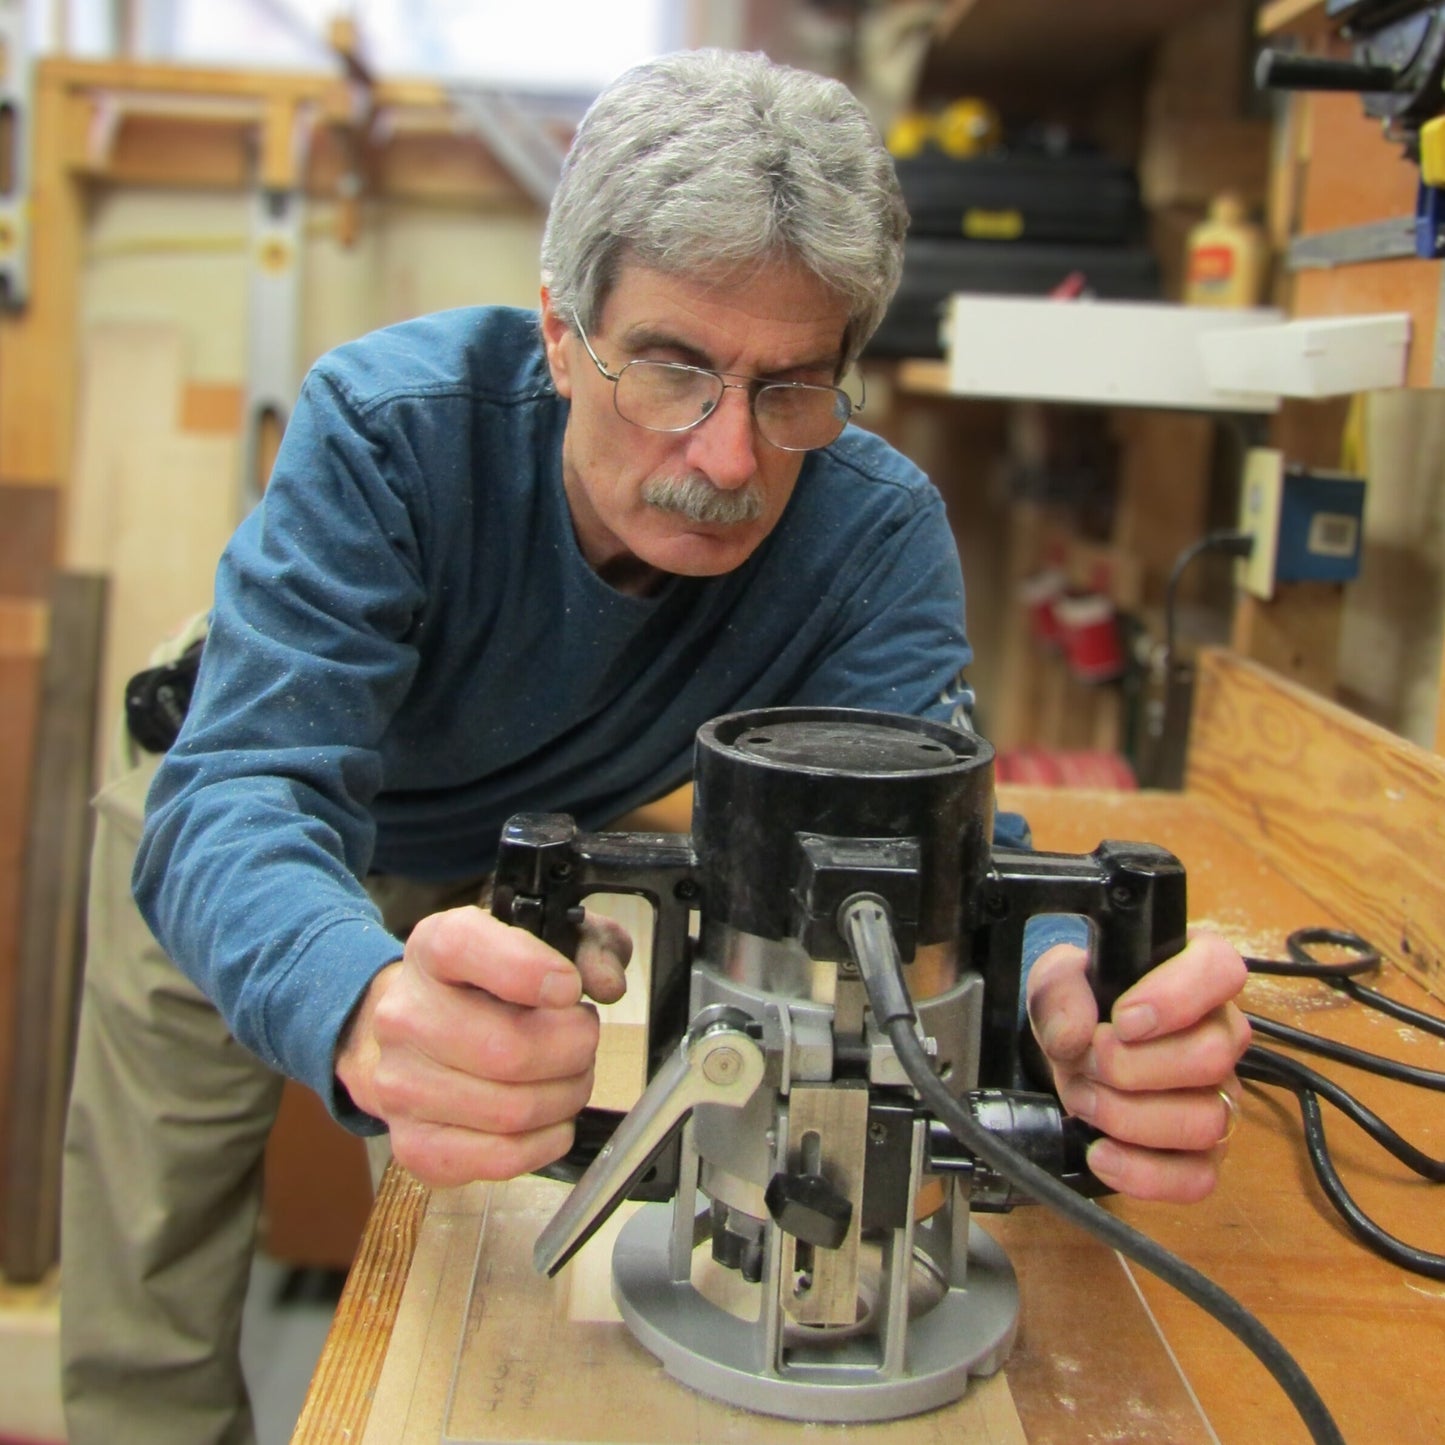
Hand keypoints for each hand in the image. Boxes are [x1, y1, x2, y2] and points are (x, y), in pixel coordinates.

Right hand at [335, 905, 630, 1187]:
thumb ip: (587, 945)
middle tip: (583, 1040)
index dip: (528, 969)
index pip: (464, 948)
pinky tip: (551, 1117)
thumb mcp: (546, 939)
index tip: (569, 987)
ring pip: (511, 1111)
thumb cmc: (493, 983)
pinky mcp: (413, 1142)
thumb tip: (605, 983)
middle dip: (573, 1049)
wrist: (422, 1029)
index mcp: (434, 947)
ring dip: (565, 1097)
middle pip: (506, 1050)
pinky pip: (500, 1157)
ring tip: (568, 1076)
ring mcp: (401, 1084)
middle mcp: (404, 1014)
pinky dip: (545, 1142)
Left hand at [1026, 931, 1250, 1203]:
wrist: (1073, 1054)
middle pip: (1212, 1056)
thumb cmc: (1081, 1008)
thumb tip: (1075, 1036)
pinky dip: (1143, 1173)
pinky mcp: (1204, 1153)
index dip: (1176, 997)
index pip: (1221, 970)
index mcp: (1195, 977)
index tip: (1123, 1020)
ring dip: (1128, 1117)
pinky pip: (1197, 1178)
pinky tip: (1102, 1152)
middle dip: (1131, 1067)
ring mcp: (1219, 1097)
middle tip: (1087, 1062)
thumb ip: (1060, 994)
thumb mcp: (1056, 982)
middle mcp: (1220, 1035)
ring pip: (1206, 1120)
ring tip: (1084, 1100)